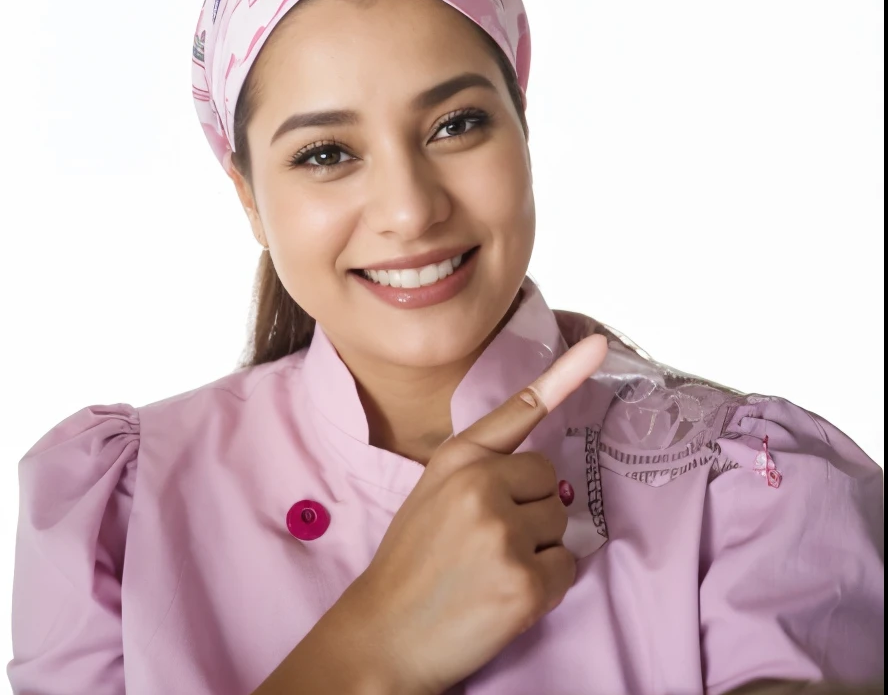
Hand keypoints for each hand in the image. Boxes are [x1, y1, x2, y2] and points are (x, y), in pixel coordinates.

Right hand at [348, 332, 608, 694]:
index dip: (564, 376)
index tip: (598, 347)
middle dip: (531, 511)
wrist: (382, 635)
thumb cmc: (411, 562)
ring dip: (538, 550)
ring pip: (561, 526)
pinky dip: (547, 587)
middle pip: (550, 481)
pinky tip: (504, 597)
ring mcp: (504, 534)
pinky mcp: (524, 583)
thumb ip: (481, 469)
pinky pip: (567, 569)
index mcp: (457, 459)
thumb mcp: (432, 494)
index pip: (518, 410)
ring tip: (488, 570)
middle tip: (486, 543)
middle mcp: (481, 486)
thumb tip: (547, 477)